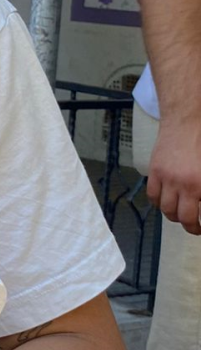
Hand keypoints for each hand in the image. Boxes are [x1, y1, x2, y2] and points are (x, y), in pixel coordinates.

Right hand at [147, 115, 200, 233]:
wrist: (185, 121)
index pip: (199, 213)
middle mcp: (184, 184)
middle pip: (183, 217)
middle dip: (191, 227)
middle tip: (196, 228)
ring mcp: (167, 179)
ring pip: (166, 209)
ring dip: (173, 216)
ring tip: (181, 215)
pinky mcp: (155, 172)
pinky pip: (152, 196)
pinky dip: (158, 203)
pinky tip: (166, 202)